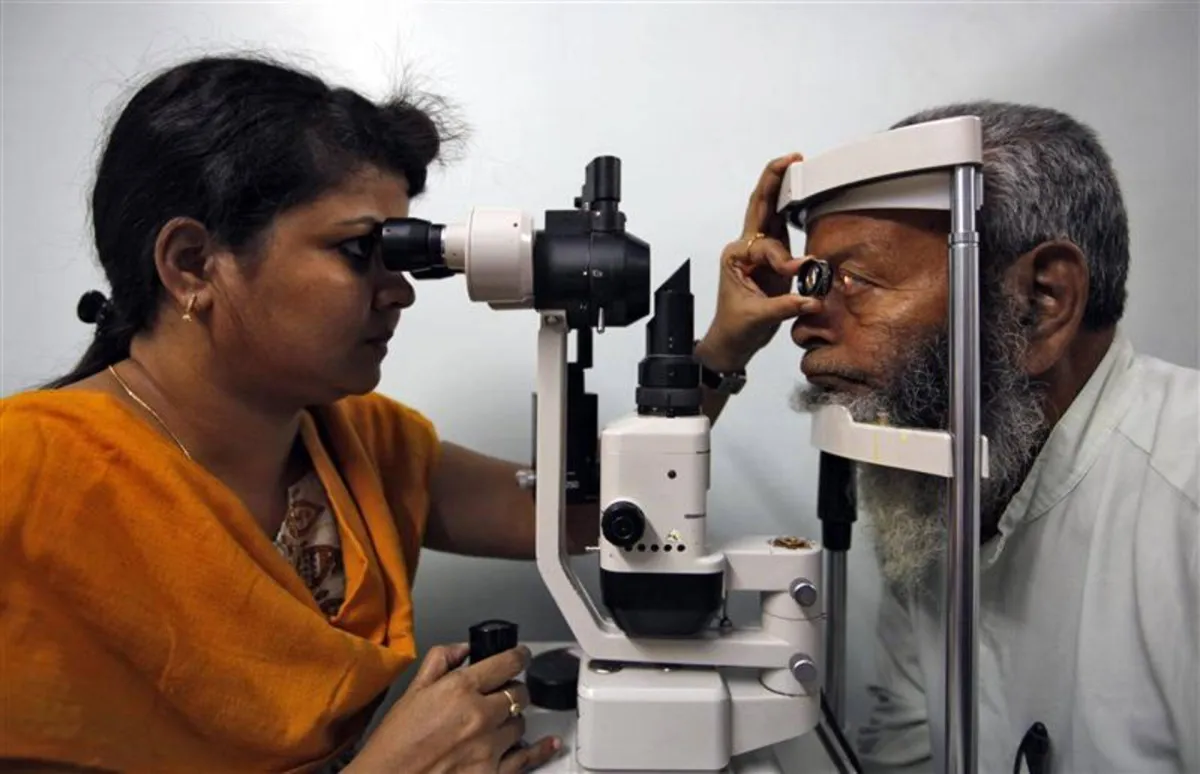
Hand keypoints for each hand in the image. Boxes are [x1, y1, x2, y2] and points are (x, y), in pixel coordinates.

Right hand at [348, 644, 559, 773]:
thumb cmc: (394, 744)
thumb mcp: (412, 692)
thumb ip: (439, 661)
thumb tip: (462, 648)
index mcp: (459, 689)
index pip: (506, 663)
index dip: (519, 656)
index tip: (521, 655)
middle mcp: (479, 716)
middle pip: (518, 693)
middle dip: (512, 690)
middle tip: (501, 694)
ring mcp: (488, 747)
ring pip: (521, 723)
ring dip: (512, 720)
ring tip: (496, 723)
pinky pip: (526, 758)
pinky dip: (538, 750)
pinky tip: (547, 744)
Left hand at [697, 153, 818, 371]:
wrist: (732, 342)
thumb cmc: (736, 328)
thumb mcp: (758, 318)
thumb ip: (785, 306)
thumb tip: (811, 298)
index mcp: (735, 257)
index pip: (765, 247)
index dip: (783, 258)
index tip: (796, 272)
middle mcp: (744, 248)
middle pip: (759, 206)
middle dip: (773, 180)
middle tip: (790, 160)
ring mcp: (758, 251)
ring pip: (770, 211)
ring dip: (783, 187)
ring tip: (796, 164)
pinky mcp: (772, 258)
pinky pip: (783, 227)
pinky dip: (792, 208)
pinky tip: (801, 191)